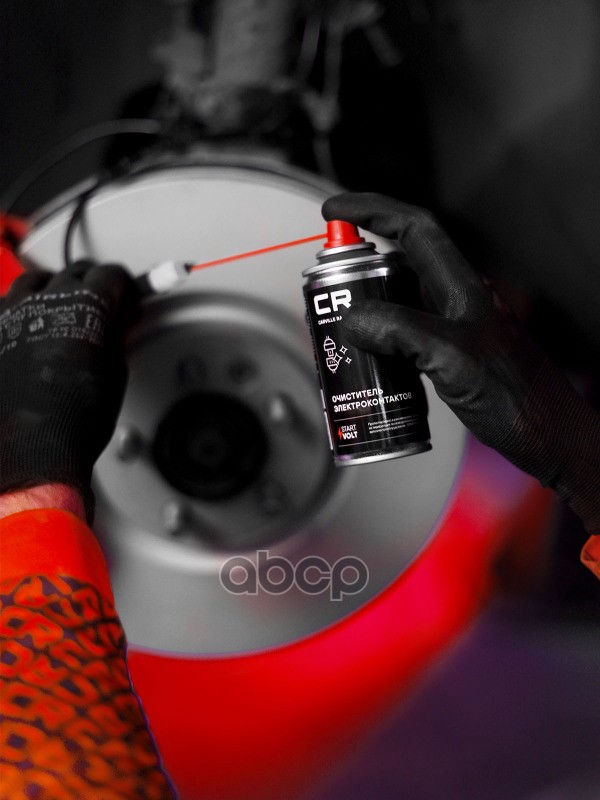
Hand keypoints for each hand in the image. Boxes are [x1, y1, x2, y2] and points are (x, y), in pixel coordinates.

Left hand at [0, 261, 138, 522]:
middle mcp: (44, 299)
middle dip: (91, 285)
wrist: (30, 449)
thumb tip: (116, 324)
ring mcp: (11, 312)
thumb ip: (115, 337)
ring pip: (34, 283)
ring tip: (61, 314)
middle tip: (101, 306)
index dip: (125, 287)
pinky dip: (21, 314)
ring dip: (52, 292)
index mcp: (85, 303)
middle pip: (73, 272)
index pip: (111, 275)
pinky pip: (6, 307)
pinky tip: (29, 333)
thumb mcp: (115, 373)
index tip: (127, 298)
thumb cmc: (73, 419)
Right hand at [322, 192, 599, 535]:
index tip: (334, 210)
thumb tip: (353, 318)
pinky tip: (367, 364)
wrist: (550, 440)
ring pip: (397, 304)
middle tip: (327, 290)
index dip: (371, 210)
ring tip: (337, 330)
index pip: (413, 228)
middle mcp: (456, 302)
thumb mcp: (453, 359)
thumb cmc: (522, 402)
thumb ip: (401, 332)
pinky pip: (403, 338)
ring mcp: (452, 329)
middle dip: (356, 270)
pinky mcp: (449, 357)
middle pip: (398, 265)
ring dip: (364, 309)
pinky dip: (378, 343)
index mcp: (462, 288)